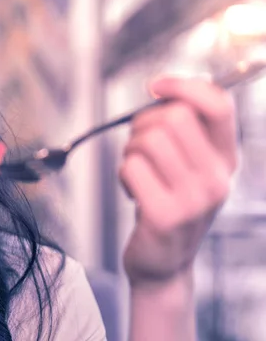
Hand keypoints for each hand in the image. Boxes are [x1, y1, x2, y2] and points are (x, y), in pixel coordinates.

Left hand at [119, 77, 237, 286]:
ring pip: (149, 140)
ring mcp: (194, 199)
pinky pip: (131, 167)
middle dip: (143, 124)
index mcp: (226, 159)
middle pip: (174, 116)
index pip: (218, 104)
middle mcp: (218, 178)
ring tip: (136, 171)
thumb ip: (185, 131)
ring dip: (130, 150)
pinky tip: (133, 192)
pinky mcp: (165, 216)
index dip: (183, 85)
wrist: (163, 264)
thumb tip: (163, 89)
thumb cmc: (168, 203)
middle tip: (139, 146)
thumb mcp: (189, 167)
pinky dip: (123, 174)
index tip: (155, 87)